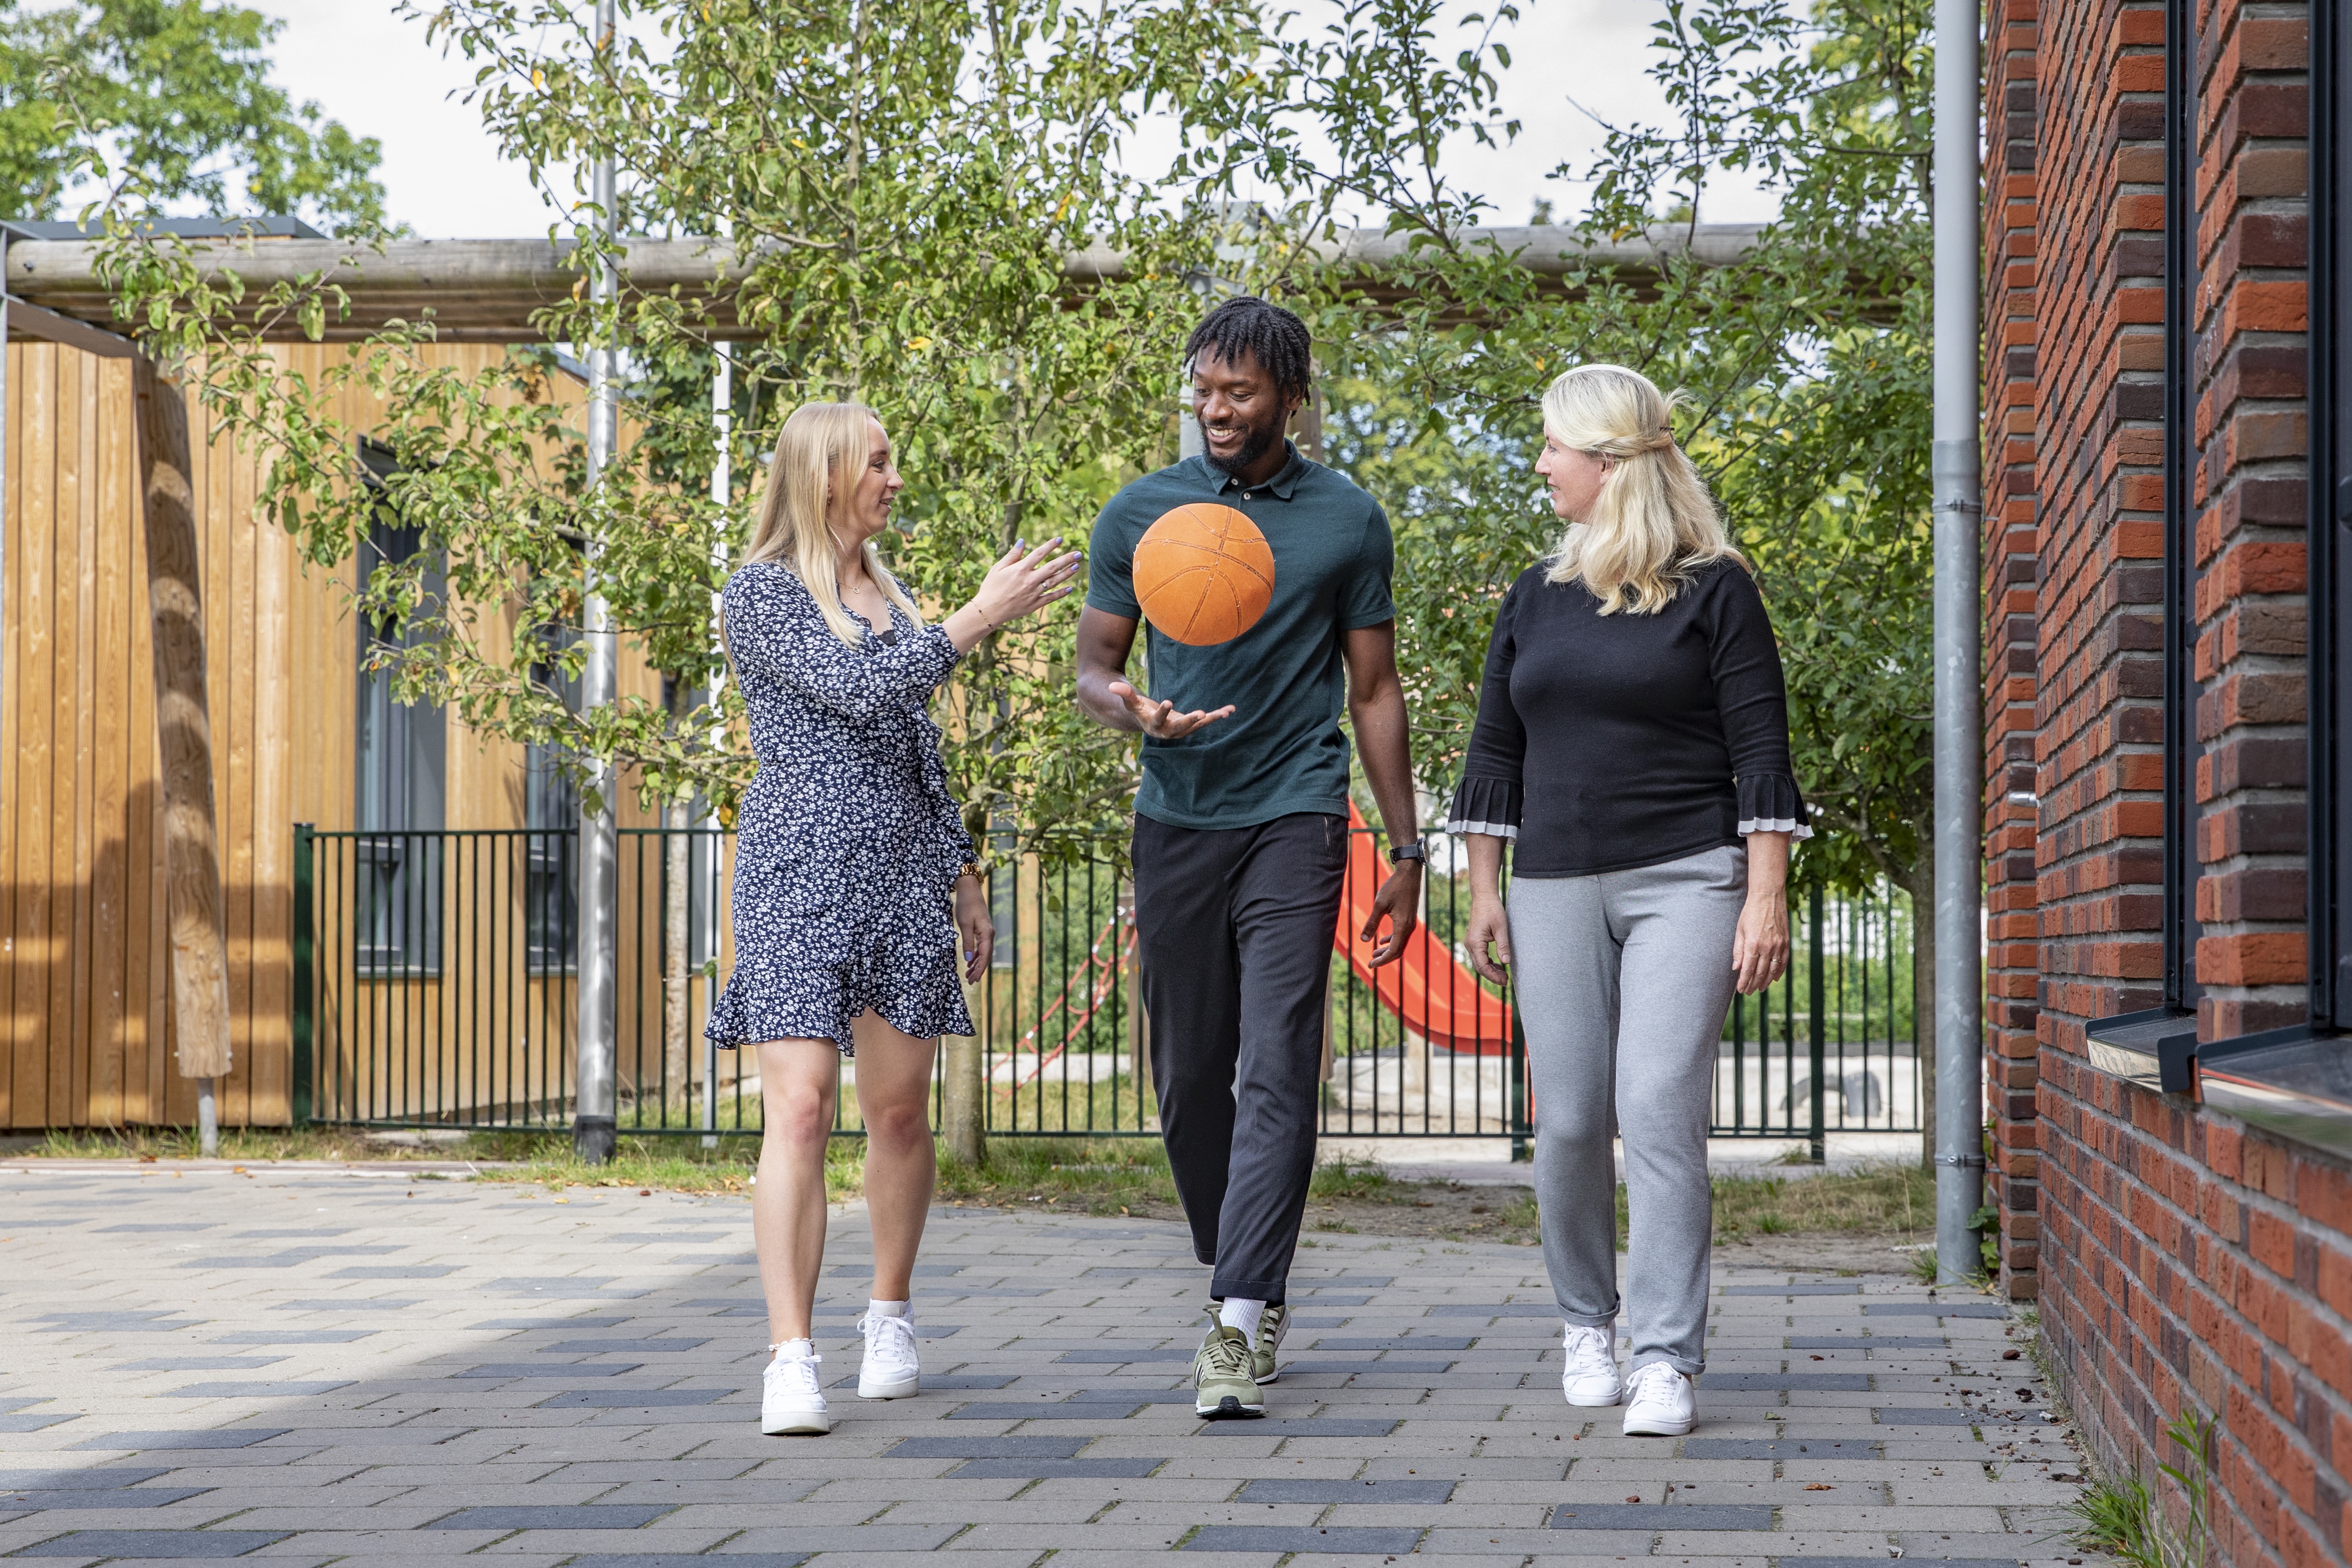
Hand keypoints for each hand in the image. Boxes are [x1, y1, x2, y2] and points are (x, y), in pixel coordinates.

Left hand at [954, 873, 993, 982]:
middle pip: (986, 957)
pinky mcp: (982, 930)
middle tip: (971, 981)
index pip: (985, 956)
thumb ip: (967, 942)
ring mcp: (986, 932)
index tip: (975, 979)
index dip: (980, 969)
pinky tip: (970, 962)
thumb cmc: (967, 906)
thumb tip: (968, 959)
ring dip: (976, 964)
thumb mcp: (965, 925)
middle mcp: (989, 934)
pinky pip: (981, 947)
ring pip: (983, 953)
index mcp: (986, 934)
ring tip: (969, 974)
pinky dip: (975, 955)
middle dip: (978, 970)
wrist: (970, 891)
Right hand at [969, 536, 1081, 630]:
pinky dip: (1061, 593)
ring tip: (1077, 567)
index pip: (1039, 553)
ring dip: (1067, 574)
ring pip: (1054, 581)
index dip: (1051, 545)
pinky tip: (1071, 588)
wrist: (988, 610)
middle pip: (1052, 567)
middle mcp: (1029, 580)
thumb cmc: (990, 587)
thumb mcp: (998, 568)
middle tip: (1079, 553)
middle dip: (1066, 559)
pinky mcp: (1034, 604)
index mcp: (1020, 569)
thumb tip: (1022, 541)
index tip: (1060, 539)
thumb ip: (1012, 555)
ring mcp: (1033, 593)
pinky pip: (1051, 598)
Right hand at [1106, 678, 1233, 738]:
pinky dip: (1218, 715)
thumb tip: (1112, 685)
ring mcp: (1183, 730)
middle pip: (1181, 727)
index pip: (1158, 719)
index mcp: (1155, 725)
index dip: (1163, 711)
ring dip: (1212, 718)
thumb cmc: (1140, 711)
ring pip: (1198, 725)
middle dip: (1191, 720)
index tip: (1168, 701)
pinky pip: (1206, 721)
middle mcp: (1170, 731)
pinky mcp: (1192, 725)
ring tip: (1225, 712)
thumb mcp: (1132, 704)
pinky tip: (1231, 710)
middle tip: (1201, 714)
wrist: (1151, 724)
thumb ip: (1125, 695)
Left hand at [1362, 862, 1421, 966]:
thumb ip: (1371, 923)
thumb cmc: (1394, 887)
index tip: (1371, 964)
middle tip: (1371, 963)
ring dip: (1388, 950)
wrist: (1409, 874)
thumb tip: (1363, 940)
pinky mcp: (1409, 917)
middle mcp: (1409, 927)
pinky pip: (1401, 935)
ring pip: (1400, 943)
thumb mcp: (1379, 905)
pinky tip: (1382, 941)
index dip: (1382, 960)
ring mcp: (1410, 923)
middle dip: (1385, 958)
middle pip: (1398, 950)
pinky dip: (1392, 940)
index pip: (1394, 951)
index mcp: (1403, 926)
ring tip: (1374, 954)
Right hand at [1465, 893, 1511, 984]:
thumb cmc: (1492, 910)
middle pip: (1479, 966)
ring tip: (1504, 975)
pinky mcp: (1474, 940)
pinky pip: (1480, 956)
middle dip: (1492, 975)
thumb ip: (1503, 945)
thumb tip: (1507, 962)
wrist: (1483, 897)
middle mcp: (1470, 944)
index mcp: (1475, 942)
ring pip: (1479, 962)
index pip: (1482, 965)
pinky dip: (1488, 962)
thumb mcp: (1501, 928)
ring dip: (1491, 970)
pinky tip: (1498, 965)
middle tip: (1506, 981)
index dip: (1493, 976)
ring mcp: (1471, 942)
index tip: (1504, 981)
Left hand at [1731, 888, 1788, 993]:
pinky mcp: (1785, 942)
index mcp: (1752, 945)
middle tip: (1748, 991)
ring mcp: (1778, 945)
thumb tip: (1736, 968)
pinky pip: (1783, 962)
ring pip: (1772, 970)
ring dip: (1765, 981)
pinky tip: (1774, 979)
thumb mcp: (1739, 930)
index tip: (1740, 990)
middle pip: (1760, 973)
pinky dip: (1779, 972)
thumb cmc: (1750, 912)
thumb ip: (1738, 950)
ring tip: (1760, 988)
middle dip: (1753, 984)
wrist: (1768, 897)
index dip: (1743, 982)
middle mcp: (1766, 947)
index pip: (1747, 970)